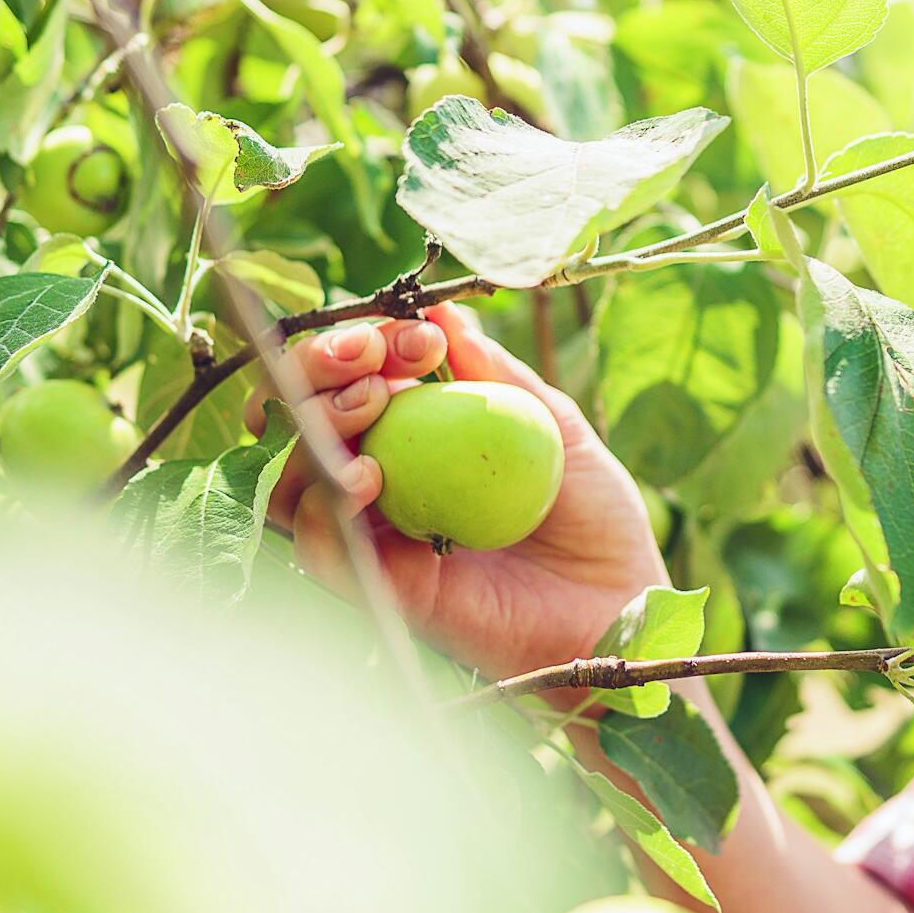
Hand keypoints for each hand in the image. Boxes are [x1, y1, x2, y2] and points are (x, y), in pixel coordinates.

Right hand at [251, 303, 668, 681]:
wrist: (621, 601)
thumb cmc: (596, 516)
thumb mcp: (554, 425)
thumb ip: (496, 373)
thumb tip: (443, 311)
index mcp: (417, 440)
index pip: (353, 380)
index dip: (364, 345)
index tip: (419, 337)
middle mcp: (382, 486)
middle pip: (302, 419)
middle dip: (316, 368)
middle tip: (369, 359)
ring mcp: (376, 538)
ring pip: (292, 478)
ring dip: (314, 427)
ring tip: (370, 406)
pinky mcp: (382, 590)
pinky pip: (319, 548)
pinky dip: (323, 505)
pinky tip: (364, 477)